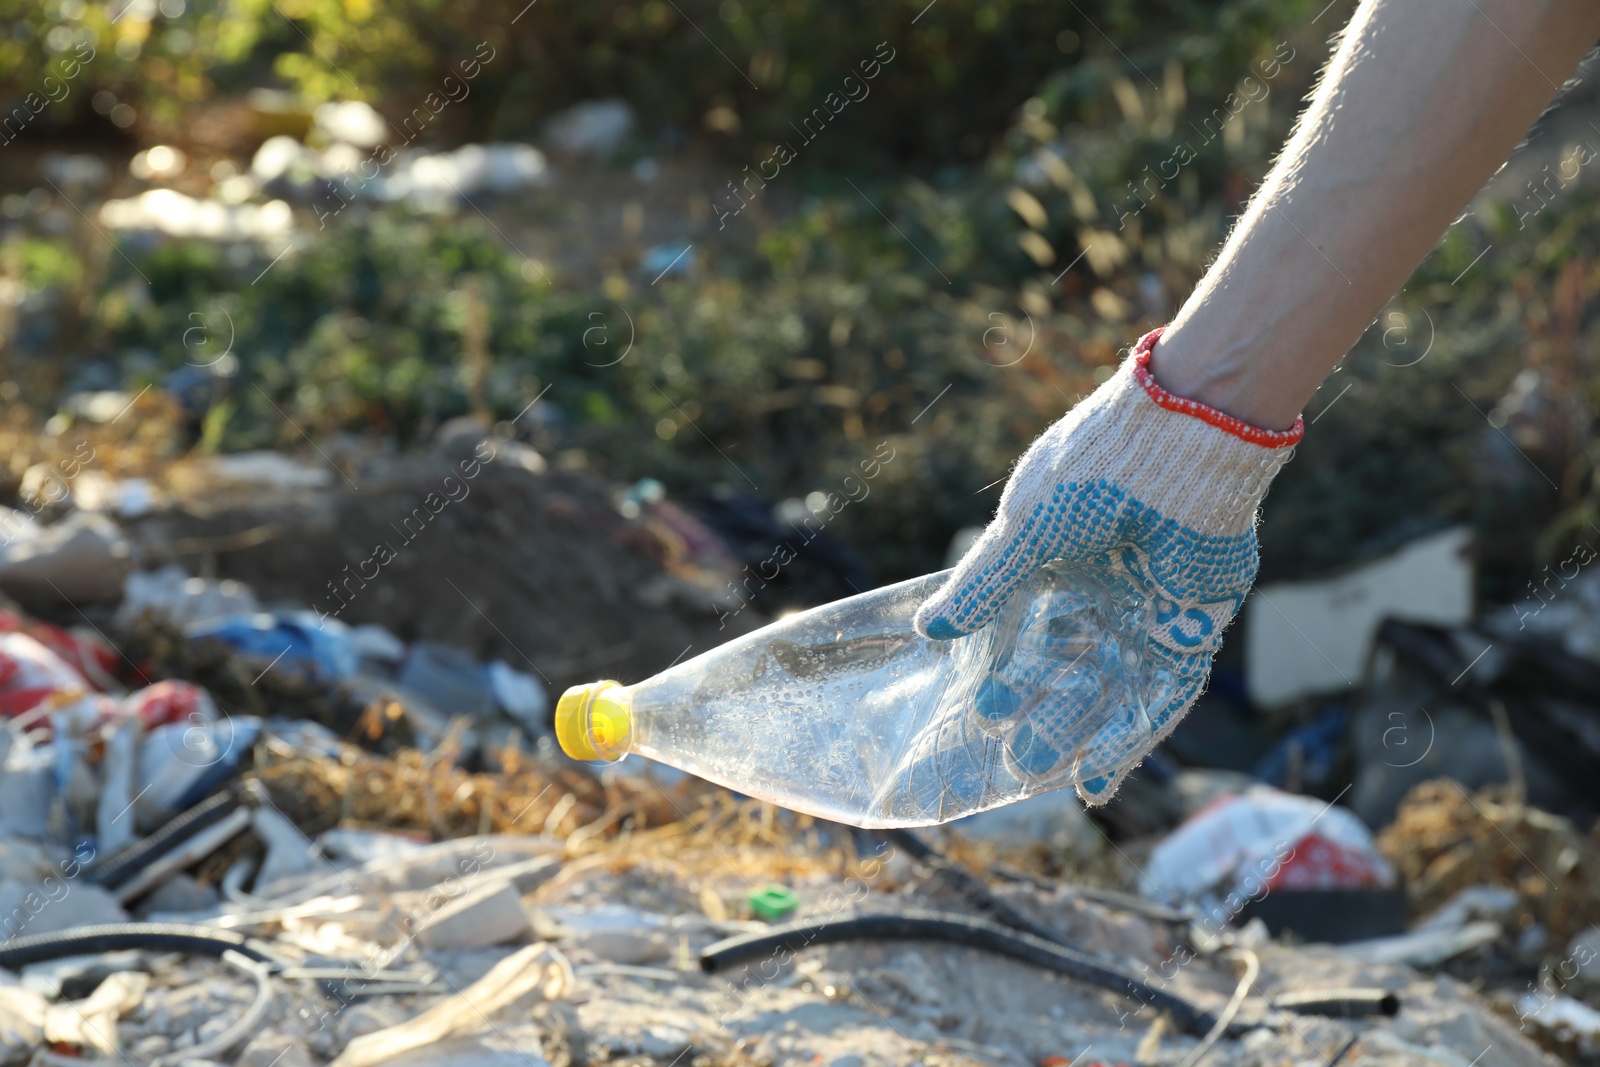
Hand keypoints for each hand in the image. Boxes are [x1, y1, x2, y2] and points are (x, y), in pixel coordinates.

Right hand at [914, 329, 1300, 804]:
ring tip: (1038, 763)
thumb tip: (930, 630)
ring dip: (1076, 727)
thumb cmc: (1095, 473)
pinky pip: (1164, 693)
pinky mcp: (1196, 626)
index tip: (979, 707)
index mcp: (1062, 556)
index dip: (1004, 669)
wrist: (1182, 447)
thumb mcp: (1022, 531)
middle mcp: (1106, 587)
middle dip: (1038, 706)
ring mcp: (1152, 609)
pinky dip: (1132, 733)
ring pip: (1110, 686)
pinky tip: (1100, 771)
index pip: (1027, 626)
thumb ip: (983, 584)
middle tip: (1006, 743)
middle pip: (1069, 664)